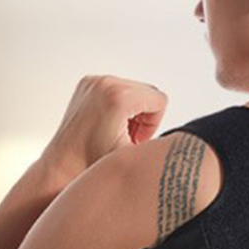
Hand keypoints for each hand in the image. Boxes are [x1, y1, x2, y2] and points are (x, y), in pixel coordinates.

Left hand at [41, 75, 168, 174]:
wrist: (62, 168)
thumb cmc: (95, 166)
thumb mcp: (136, 156)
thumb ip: (161, 143)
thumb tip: (187, 140)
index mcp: (118, 97)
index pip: (159, 99)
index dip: (153, 123)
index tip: (134, 139)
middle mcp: (104, 83)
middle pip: (148, 92)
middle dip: (143, 116)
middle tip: (126, 137)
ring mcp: (93, 81)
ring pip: (134, 90)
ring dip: (132, 111)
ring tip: (116, 132)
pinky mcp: (86, 83)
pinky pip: (118, 88)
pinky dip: (119, 106)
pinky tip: (108, 125)